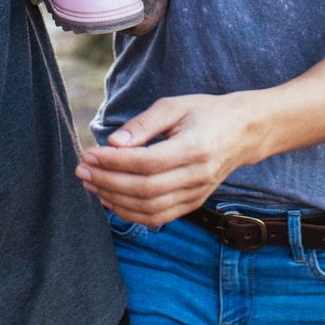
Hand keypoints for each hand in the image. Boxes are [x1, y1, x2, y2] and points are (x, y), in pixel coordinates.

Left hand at [74, 94, 255, 226]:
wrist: (242, 132)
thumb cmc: (204, 112)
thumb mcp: (173, 106)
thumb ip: (142, 125)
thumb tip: (112, 143)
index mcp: (194, 148)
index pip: (146, 163)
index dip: (113, 162)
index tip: (89, 154)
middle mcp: (197, 177)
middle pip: (145, 190)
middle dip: (108, 182)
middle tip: (82, 169)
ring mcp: (197, 194)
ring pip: (149, 209)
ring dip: (114, 200)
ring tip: (90, 184)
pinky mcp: (193, 204)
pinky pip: (158, 217)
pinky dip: (131, 213)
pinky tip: (110, 199)